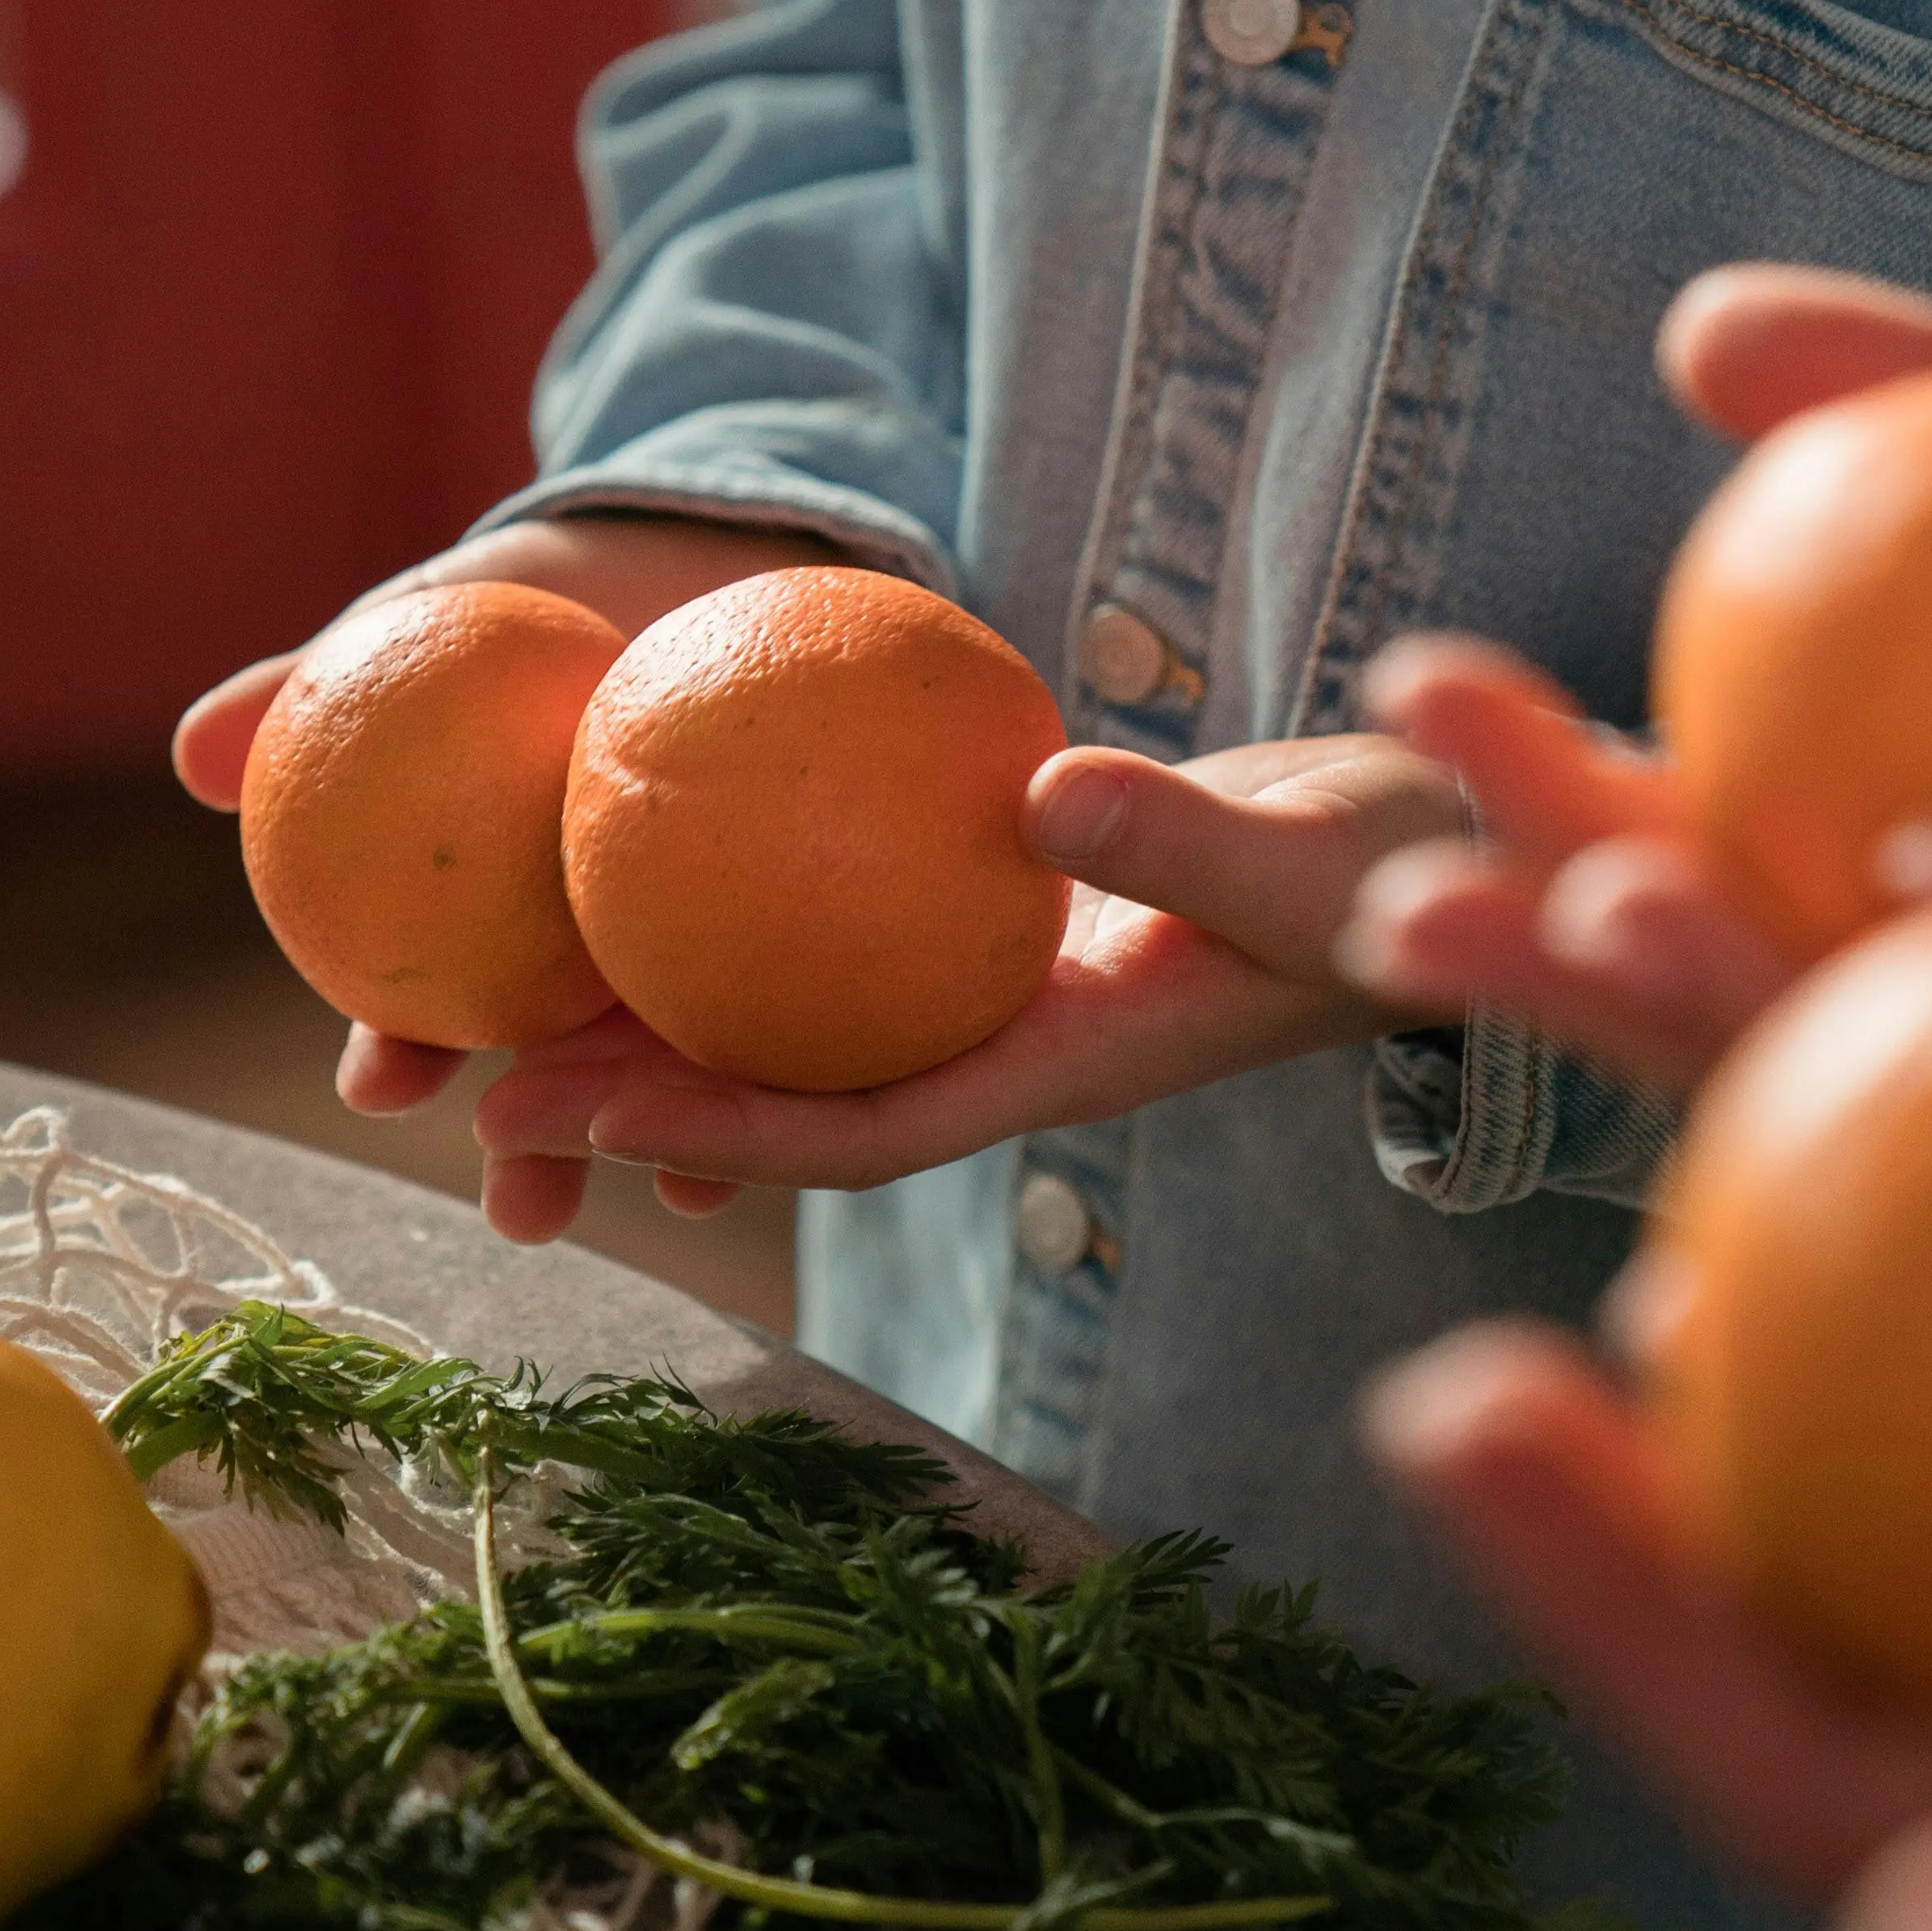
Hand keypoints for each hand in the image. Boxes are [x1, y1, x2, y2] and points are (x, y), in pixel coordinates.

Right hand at [171, 513, 849, 1236]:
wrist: (704, 547)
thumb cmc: (542, 592)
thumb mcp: (429, 620)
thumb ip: (315, 681)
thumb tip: (193, 749)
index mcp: (480, 920)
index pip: (419, 1010)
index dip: (394, 1056)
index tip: (380, 1084)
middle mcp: (580, 964)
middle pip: (548, 1080)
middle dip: (531, 1156)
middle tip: (524, 1205)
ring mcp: (687, 957)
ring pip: (673, 1073)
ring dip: (670, 1148)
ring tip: (684, 1198)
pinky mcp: (792, 939)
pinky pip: (793, 1014)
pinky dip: (798, 1068)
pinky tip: (820, 1108)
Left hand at [464, 730, 1463, 1242]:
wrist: (1467, 862)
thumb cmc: (1406, 874)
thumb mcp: (1298, 855)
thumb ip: (1178, 836)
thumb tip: (1035, 793)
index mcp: (1063, 1067)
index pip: (854, 1128)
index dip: (711, 1136)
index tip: (575, 1119)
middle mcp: (1012, 1045)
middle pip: (787, 1092)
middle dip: (633, 1097)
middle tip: (464, 1075)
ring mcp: (1009, 991)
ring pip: (806, 1018)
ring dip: (671, 1012)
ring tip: (519, 980)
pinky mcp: (1019, 921)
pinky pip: (857, 930)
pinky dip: (757, 909)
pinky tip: (671, 835)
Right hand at [1343, 267, 1931, 1096]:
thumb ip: (1925, 385)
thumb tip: (1698, 332)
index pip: (1704, 848)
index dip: (1540, 802)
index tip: (1409, 691)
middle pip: (1750, 998)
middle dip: (1558, 963)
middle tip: (1417, 892)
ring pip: (1917, 1051)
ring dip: (1724, 1002)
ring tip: (1586, 908)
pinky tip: (1913, 867)